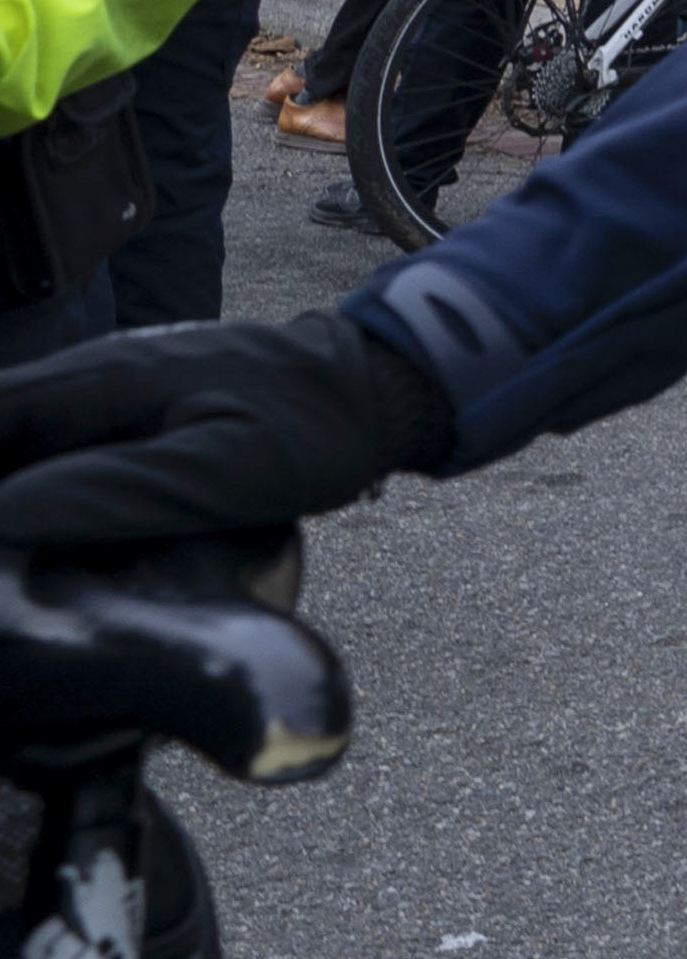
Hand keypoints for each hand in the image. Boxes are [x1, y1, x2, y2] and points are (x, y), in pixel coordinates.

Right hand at [0, 313, 449, 549]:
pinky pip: (58, 458)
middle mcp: (90, 380)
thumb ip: (112, 491)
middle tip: (5, 579)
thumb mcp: (217, 469)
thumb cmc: (309, 425)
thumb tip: (5, 516)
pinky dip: (35, 498)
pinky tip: (40, 552)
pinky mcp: (132, 425)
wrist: (378, 388)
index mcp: (97, 380)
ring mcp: (110, 399)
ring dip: (11, 496)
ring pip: (20, 449)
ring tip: (17, 577)